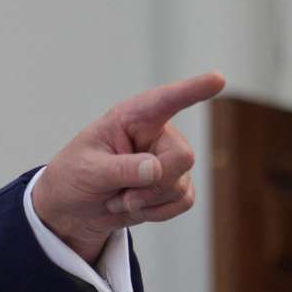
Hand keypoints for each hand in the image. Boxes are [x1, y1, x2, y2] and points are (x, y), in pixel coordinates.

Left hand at [31, 72, 225, 262]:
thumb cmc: (74, 177)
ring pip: (180, 185)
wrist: (74, 209)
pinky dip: (156, 212)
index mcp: (130, 118)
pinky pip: (184, 201)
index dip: (192, 90)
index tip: (217, 79)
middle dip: (152, 185)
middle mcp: (156, 134)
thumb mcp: (87, 171)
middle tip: (119, 193)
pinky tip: (133, 207)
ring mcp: (167, 159)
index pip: (164, 101)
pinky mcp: (174, 184)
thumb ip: (119, 168)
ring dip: (146, 202)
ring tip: (117, 197)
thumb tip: (155, 168)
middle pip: (183, 156)